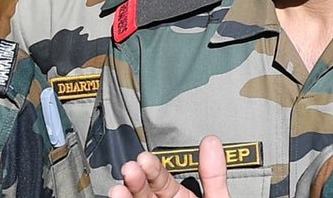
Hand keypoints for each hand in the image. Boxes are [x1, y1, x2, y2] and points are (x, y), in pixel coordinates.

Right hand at [108, 137, 227, 197]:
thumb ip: (214, 174)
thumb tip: (211, 141)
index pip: (162, 180)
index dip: (153, 169)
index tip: (143, 158)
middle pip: (145, 191)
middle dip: (137, 178)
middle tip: (130, 167)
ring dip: (127, 194)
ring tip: (120, 186)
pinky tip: (119, 196)